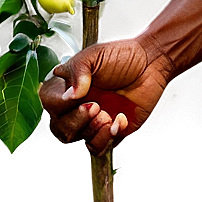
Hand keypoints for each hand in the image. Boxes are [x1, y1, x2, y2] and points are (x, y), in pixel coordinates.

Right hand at [39, 37, 169, 155]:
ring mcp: (92, 121)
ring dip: (94, 129)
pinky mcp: (109, 131)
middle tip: (97, 106)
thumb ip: (78, 69)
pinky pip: (99, 147)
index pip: (50, 103)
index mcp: (67, 86)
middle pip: (61, 129)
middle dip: (78, 121)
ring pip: (79, 140)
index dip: (61, 105)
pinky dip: (108, 138)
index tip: (79, 96)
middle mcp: (76, 106)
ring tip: (109, 114)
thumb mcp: (96, 54)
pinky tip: (121, 119)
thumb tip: (70, 94)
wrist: (151, 63)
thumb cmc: (123, 56)